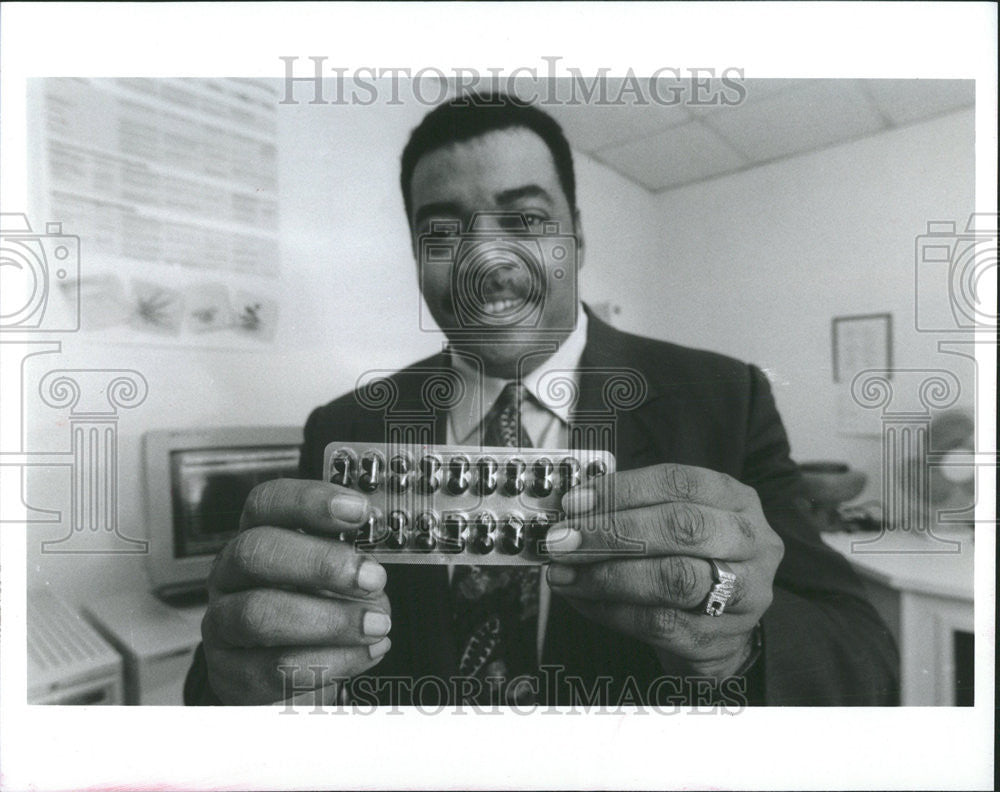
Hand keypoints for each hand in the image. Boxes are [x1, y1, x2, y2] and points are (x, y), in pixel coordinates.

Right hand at [201, 479, 390, 704]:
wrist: (279, 677)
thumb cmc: (309, 614)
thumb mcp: (328, 579)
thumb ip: (346, 565)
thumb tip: (374, 571)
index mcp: (256, 537)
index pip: (266, 504)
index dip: (310, 501)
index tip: (359, 511)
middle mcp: (231, 575)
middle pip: (256, 551)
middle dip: (321, 563)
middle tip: (372, 578)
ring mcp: (222, 624)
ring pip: (259, 614)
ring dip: (329, 620)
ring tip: (376, 625)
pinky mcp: (230, 674)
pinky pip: (274, 669)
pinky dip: (329, 662)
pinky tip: (363, 653)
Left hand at [544, 463, 782, 679]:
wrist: (721, 632)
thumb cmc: (688, 562)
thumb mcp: (673, 523)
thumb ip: (631, 511)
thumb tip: (572, 511)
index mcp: (735, 500)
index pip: (678, 482)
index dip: (621, 490)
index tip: (574, 503)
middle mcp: (751, 542)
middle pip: (682, 527)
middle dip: (611, 532)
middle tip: (563, 541)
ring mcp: (743, 594)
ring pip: (674, 578)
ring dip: (608, 575)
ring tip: (565, 574)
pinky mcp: (721, 639)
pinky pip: (660, 623)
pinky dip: (612, 611)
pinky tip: (584, 600)